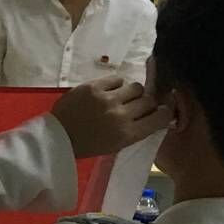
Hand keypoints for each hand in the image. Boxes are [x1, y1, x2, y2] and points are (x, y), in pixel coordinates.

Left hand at [50, 76, 167, 157]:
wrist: (58, 136)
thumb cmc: (89, 144)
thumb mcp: (117, 144)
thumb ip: (136, 130)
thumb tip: (155, 115)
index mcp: (128, 134)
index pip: (159, 118)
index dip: (165, 112)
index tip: (163, 109)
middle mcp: (121, 115)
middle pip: (149, 100)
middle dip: (147, 102)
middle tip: (139, 104)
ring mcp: (107, 99)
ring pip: (136, 87)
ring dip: (132, 92)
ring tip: (123, 97)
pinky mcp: (93, 87)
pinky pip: (117, 79)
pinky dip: (116, 85)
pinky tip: (109, 91)